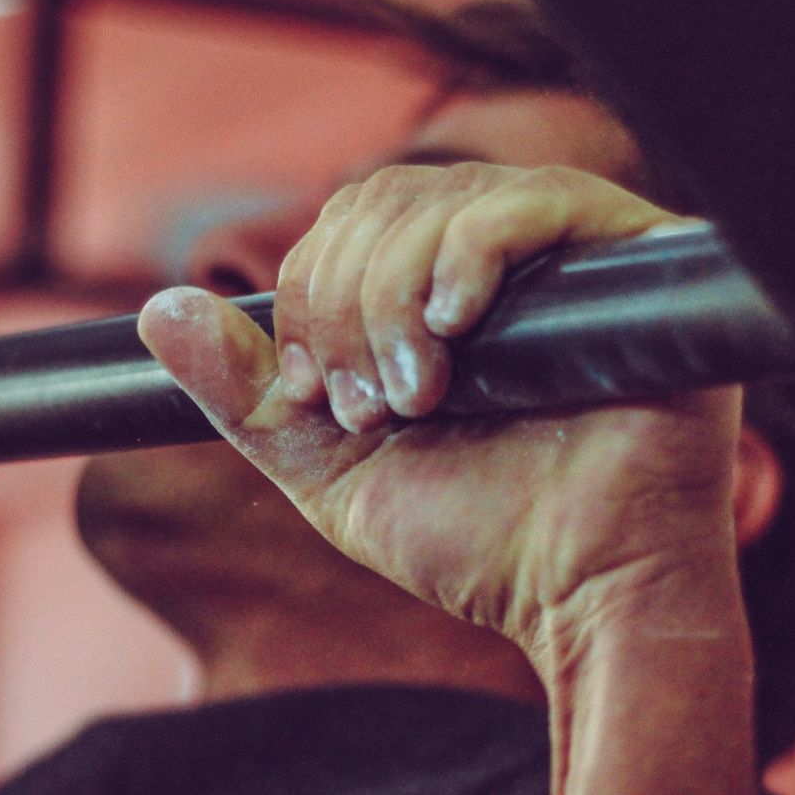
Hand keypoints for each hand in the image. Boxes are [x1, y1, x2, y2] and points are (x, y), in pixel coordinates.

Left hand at [139, 163, 740, 659]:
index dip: (308, 294)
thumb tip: (159, 313)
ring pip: (444, 198)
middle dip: (344, 301)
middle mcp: (506, 264)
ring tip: (418, 395)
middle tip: (369, 404)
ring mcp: (571, 256)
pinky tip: (454, 324)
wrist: (583, 596)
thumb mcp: (333, 470)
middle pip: (385, 201)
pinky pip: (538, 202)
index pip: (346, 227)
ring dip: (395, 295)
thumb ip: (251, 398)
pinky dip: (472, 252)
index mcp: (438, 300)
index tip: (317, 395)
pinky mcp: (635, 263)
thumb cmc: (477, 539)